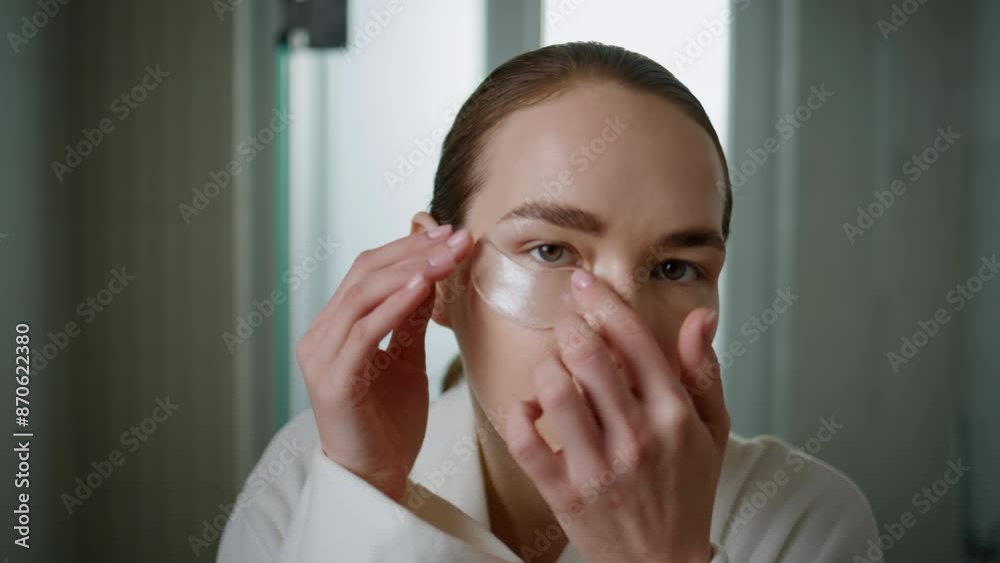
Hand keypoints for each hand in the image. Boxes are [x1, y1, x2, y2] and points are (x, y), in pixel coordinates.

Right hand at [296, 224, 471, 501]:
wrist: (378, 478)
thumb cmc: (390, 424)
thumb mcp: (407, 359)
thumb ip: (412, 319)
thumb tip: (430, 274)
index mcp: (335, 328)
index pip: (368, 271)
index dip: (409, 248)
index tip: (451, 234)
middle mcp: (320, 336)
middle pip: (365, 275)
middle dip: (414, 252)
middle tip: (456, 236)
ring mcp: (321, 357)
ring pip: (363, 297)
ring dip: (410, 271)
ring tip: (448, 256)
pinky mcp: (332, 381)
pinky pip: (365, 333)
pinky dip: (394, 306)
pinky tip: (423, 287)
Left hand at [505, 269, 728, 562]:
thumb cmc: (687, 490)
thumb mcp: (713, 429)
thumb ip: (704, 370)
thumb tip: (701, 315)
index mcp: (674, 414)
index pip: (635, 340)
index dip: (604, 302)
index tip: (583, 282)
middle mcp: (637, 437)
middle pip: (588, 357)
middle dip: (569, 327)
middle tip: (566, 324)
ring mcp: (598, 467)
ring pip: (555, 392)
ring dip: (545, 368)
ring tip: (552, 369)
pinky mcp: (563, 493)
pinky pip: (525, 440)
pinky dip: (518, 414)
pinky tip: (531, 408)